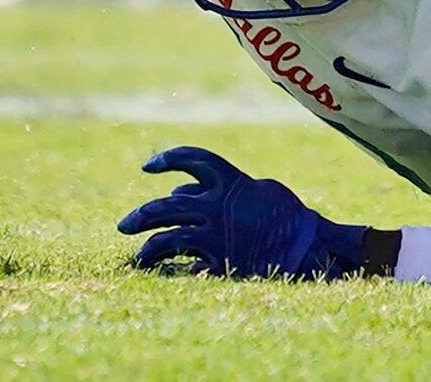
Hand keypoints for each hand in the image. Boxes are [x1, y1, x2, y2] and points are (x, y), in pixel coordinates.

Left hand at [116, 147, 368, 279]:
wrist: (307, 249)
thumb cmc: (286, 215)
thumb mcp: (258, 190)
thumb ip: (221, 187)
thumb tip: (180, 193)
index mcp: (232, 182)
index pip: (194, 160)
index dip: (169, 158)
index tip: (148, 167)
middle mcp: (219, 208)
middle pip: (168, 206)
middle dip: (142, 216)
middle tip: (123, 226)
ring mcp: (217, 237)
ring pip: (168, 239)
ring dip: (148, 249)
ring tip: (138, 257)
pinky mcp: (220, 264)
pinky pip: (183, 267)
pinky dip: (168, 269)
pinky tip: (160, 272)